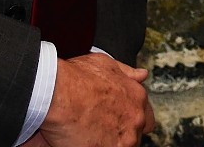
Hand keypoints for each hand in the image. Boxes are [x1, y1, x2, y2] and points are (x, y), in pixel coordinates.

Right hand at [37, 52, 153, 146]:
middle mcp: (135, 120)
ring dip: (109, 142)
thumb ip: (126, 72)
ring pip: (122, 146)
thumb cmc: (76, 78)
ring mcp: (123, 140)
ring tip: (89, 135)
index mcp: (137, 98)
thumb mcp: (105, 64)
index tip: (120, 121)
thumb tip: (141, 75)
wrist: (56, 94)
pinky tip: (83, 142)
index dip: (131, 120)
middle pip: (134, 135)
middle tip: (100, 127)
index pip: (147, 119)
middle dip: (120, 132)